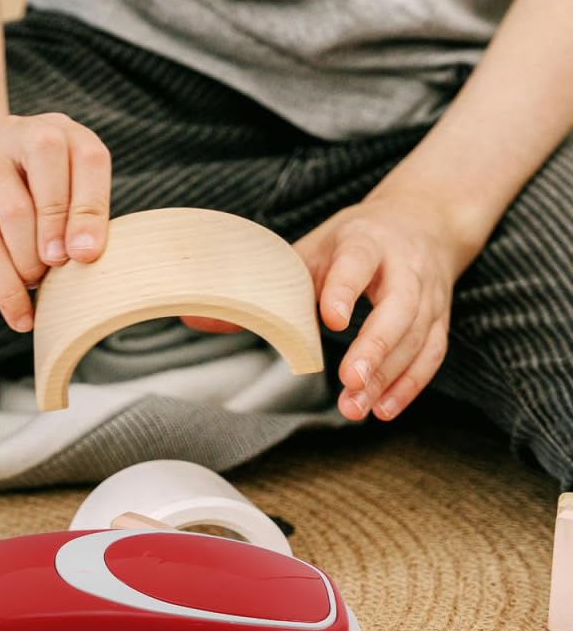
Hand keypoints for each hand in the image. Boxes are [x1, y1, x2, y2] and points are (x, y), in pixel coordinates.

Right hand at [0, 113, 111, 331]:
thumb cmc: (30, 217)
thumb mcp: (62, 210)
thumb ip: (79, 223)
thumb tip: (87, 256)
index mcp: (59, 135)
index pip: (87, 157)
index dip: (92, 206)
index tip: (88, 254)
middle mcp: (18, 136)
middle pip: (47, 158)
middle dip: (58, 221)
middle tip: (60, 264)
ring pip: (15, 207)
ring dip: (31, 257)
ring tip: (37, 282)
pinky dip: (7, 288)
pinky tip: (20, 315)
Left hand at [183, 190, 482, 419]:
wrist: (421, 222)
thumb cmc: (351, 244)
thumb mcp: (304, 254)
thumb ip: (258, 289)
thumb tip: (190, 317)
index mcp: (365, 242)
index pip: (356, 263)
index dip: (344, 290)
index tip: (331, 319)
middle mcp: (403, 266)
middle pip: (398, 307)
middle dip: (375, 346)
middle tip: (349, 380)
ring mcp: (428, 294)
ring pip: (416, 337)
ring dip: (387, 375)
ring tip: (356, 407)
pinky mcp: (440, 318)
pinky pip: (431, 354)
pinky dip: (409, 384)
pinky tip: (383, 409)